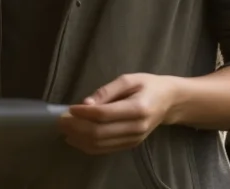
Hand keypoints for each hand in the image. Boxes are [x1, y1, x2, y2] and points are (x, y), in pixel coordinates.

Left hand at [56, 73, 180, 155]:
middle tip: (61, 121)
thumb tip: (85, 104)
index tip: (69, 108)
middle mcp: (136, 127)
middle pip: (100, 133)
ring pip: (100, 144)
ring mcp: (134, 139)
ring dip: (78, 139)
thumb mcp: (128, 79)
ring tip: (64, 129)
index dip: (84, 113)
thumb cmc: (148, 85)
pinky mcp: (130, 145)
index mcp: (138, 108)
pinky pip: (105, 150)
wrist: (169, 101)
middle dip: (76, 128)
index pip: (104, 115)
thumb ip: (106, 91)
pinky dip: (87, 146)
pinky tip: (75, 138)